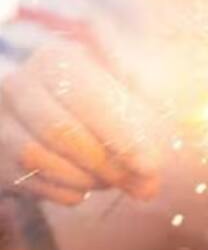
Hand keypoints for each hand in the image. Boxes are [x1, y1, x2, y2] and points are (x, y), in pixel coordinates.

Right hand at [0, 41, 162, 204]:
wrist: (46, 112)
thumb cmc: (96, 102)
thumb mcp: (123, 92)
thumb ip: (142, 121)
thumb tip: (150, 177)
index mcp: (57, 58)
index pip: (90, 99)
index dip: (123, 136)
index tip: (152, 166)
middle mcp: (20, 83)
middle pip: (61, 131)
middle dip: (106, 164)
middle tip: (140, 183)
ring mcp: (0, 119)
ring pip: (38, 157)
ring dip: (86, 179)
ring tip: (113, 180)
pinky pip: (29, 181)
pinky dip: (66, 191)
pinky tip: (86, 185)